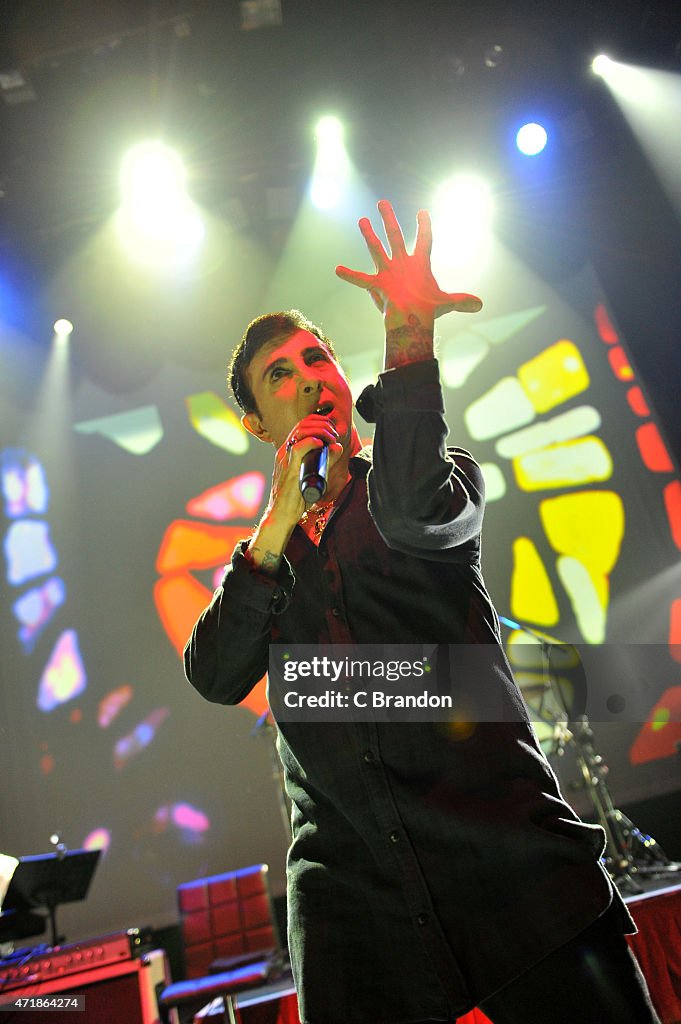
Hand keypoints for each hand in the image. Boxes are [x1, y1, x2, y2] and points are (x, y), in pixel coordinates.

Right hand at [271, 413, 343, 522]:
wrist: (282, 513)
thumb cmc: (296, 497)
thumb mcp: (314, 474)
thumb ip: (325, 460)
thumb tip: (338, 446)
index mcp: (288, 450)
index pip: (302, 425)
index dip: (319, 422)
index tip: (332, 430)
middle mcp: (285, 451)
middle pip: (302, 424)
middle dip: (322, 424)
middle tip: (334, 434)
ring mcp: (285, 459)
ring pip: (300, 432)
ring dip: (320, 431)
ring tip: (331, 438)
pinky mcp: (288, 469)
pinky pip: (297, 449)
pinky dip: (311, 442)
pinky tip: (321, 444)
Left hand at [335, 199, 482, 327]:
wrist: (413, 318)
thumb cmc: (429, 310)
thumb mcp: (447, 303)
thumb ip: (462, 301)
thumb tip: (480, 304)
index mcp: (420, 263)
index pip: (425, 239)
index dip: (424, 225)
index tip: (422, 211)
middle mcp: (402, 262)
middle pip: (395, 235)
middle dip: (389, 217)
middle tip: (382, 202)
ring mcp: (388, 271)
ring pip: (376, 248)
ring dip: (368, 234)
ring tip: (361, 221)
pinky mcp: (377, 284)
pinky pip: (360, 279)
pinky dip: (349, 275)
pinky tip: (337, 269)